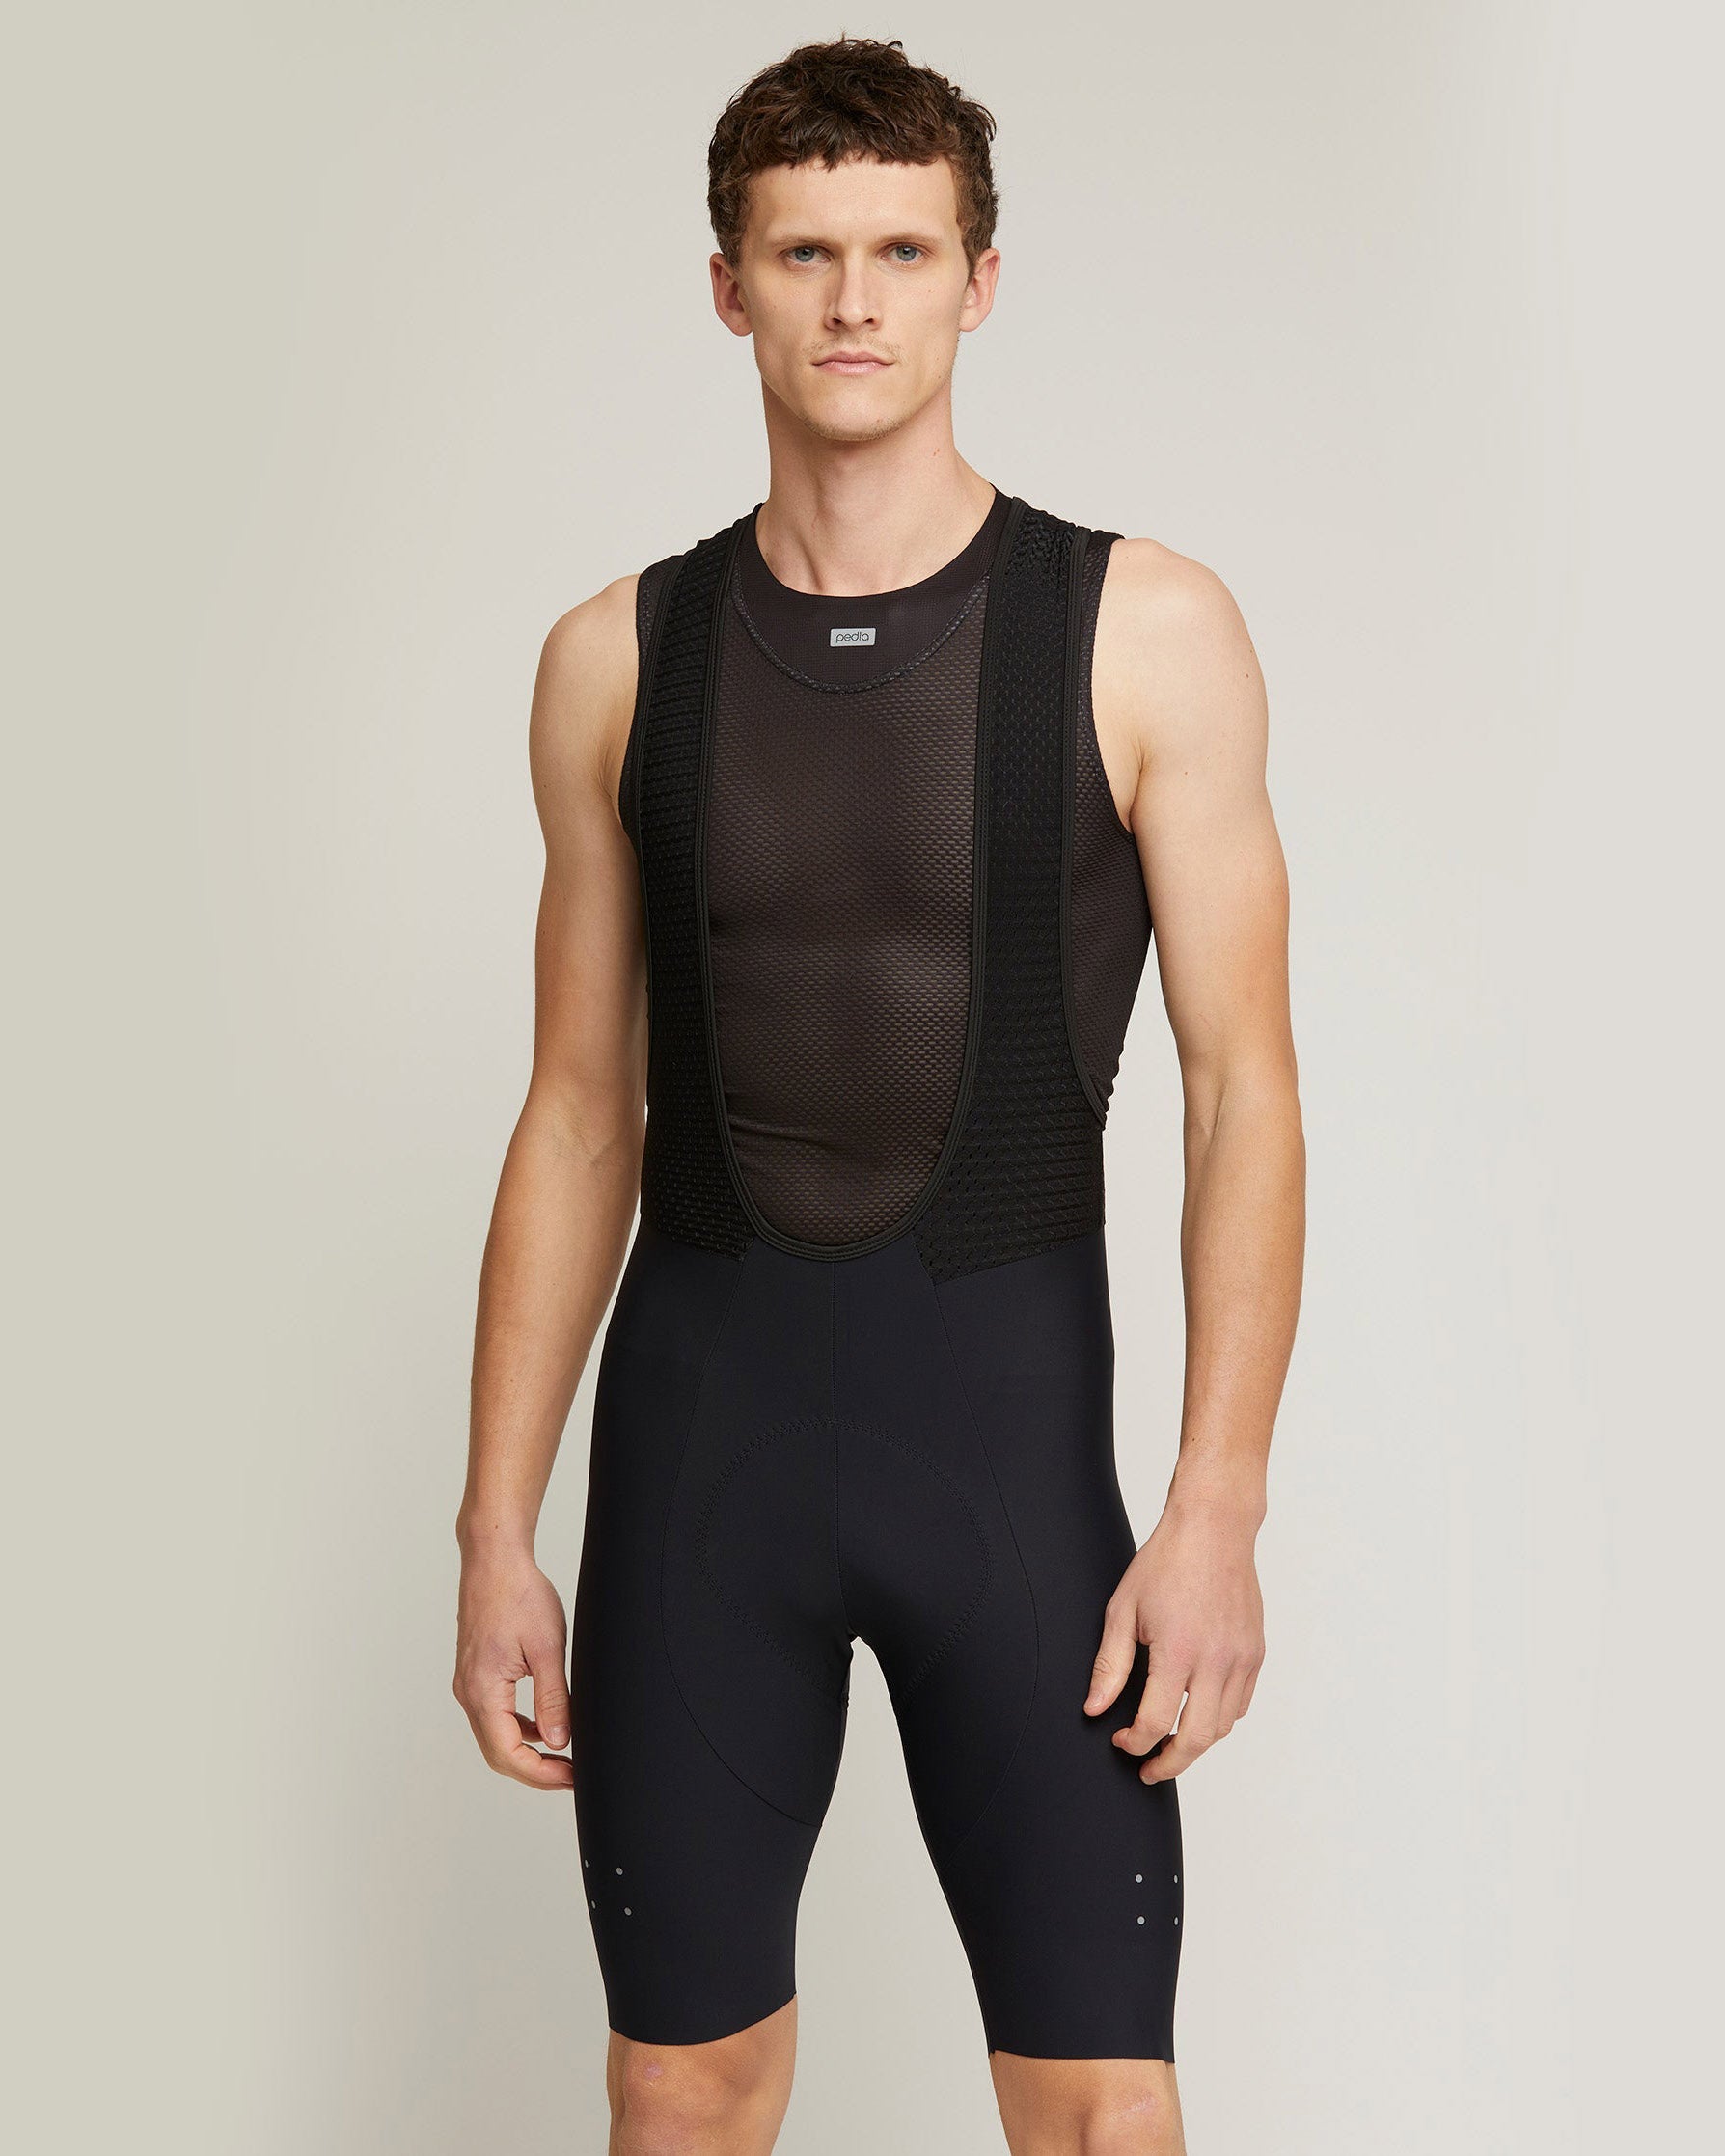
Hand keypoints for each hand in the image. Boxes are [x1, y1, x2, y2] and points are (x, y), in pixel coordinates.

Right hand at [453, 1547, 574, 1789]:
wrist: (495, 1560)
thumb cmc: (519, 1595)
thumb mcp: (548, 1648)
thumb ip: (553, 1699)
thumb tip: (559, 1742)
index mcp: (483, 1690)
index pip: (508, 1754)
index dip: (541, 1774)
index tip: (571, 1778)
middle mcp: (468, 1693)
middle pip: (498, 1753)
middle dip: (534, 1770)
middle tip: (571, 1775)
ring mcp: (468, 1684)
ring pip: (494, 1736)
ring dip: (526, 1752)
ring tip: (563, 1756)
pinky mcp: (475, 1674)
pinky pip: (494, 1715)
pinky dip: (518, 1729)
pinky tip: (544, 1725)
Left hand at [1083, 1489, 1264, 1781]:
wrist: (1213, 1529)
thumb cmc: (1165, 1562)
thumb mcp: (1122, 1610)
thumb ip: (1109, 1665)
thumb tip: (1094, 1709)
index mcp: (1178, 1651)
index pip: (1157, 1723)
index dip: (1134, 1744)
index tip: (1121, 1742)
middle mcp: (1216, 1660)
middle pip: (1197, 1739)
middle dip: (1169, 1763)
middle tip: (1148, 1770)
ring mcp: (1241, 1658)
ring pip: (1223, 1726)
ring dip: (1196, 1743)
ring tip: (1170, 1743)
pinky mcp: (1255, 1652)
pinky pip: (1241, 1703)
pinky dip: (1220, 1718)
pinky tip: (1197, 1712)